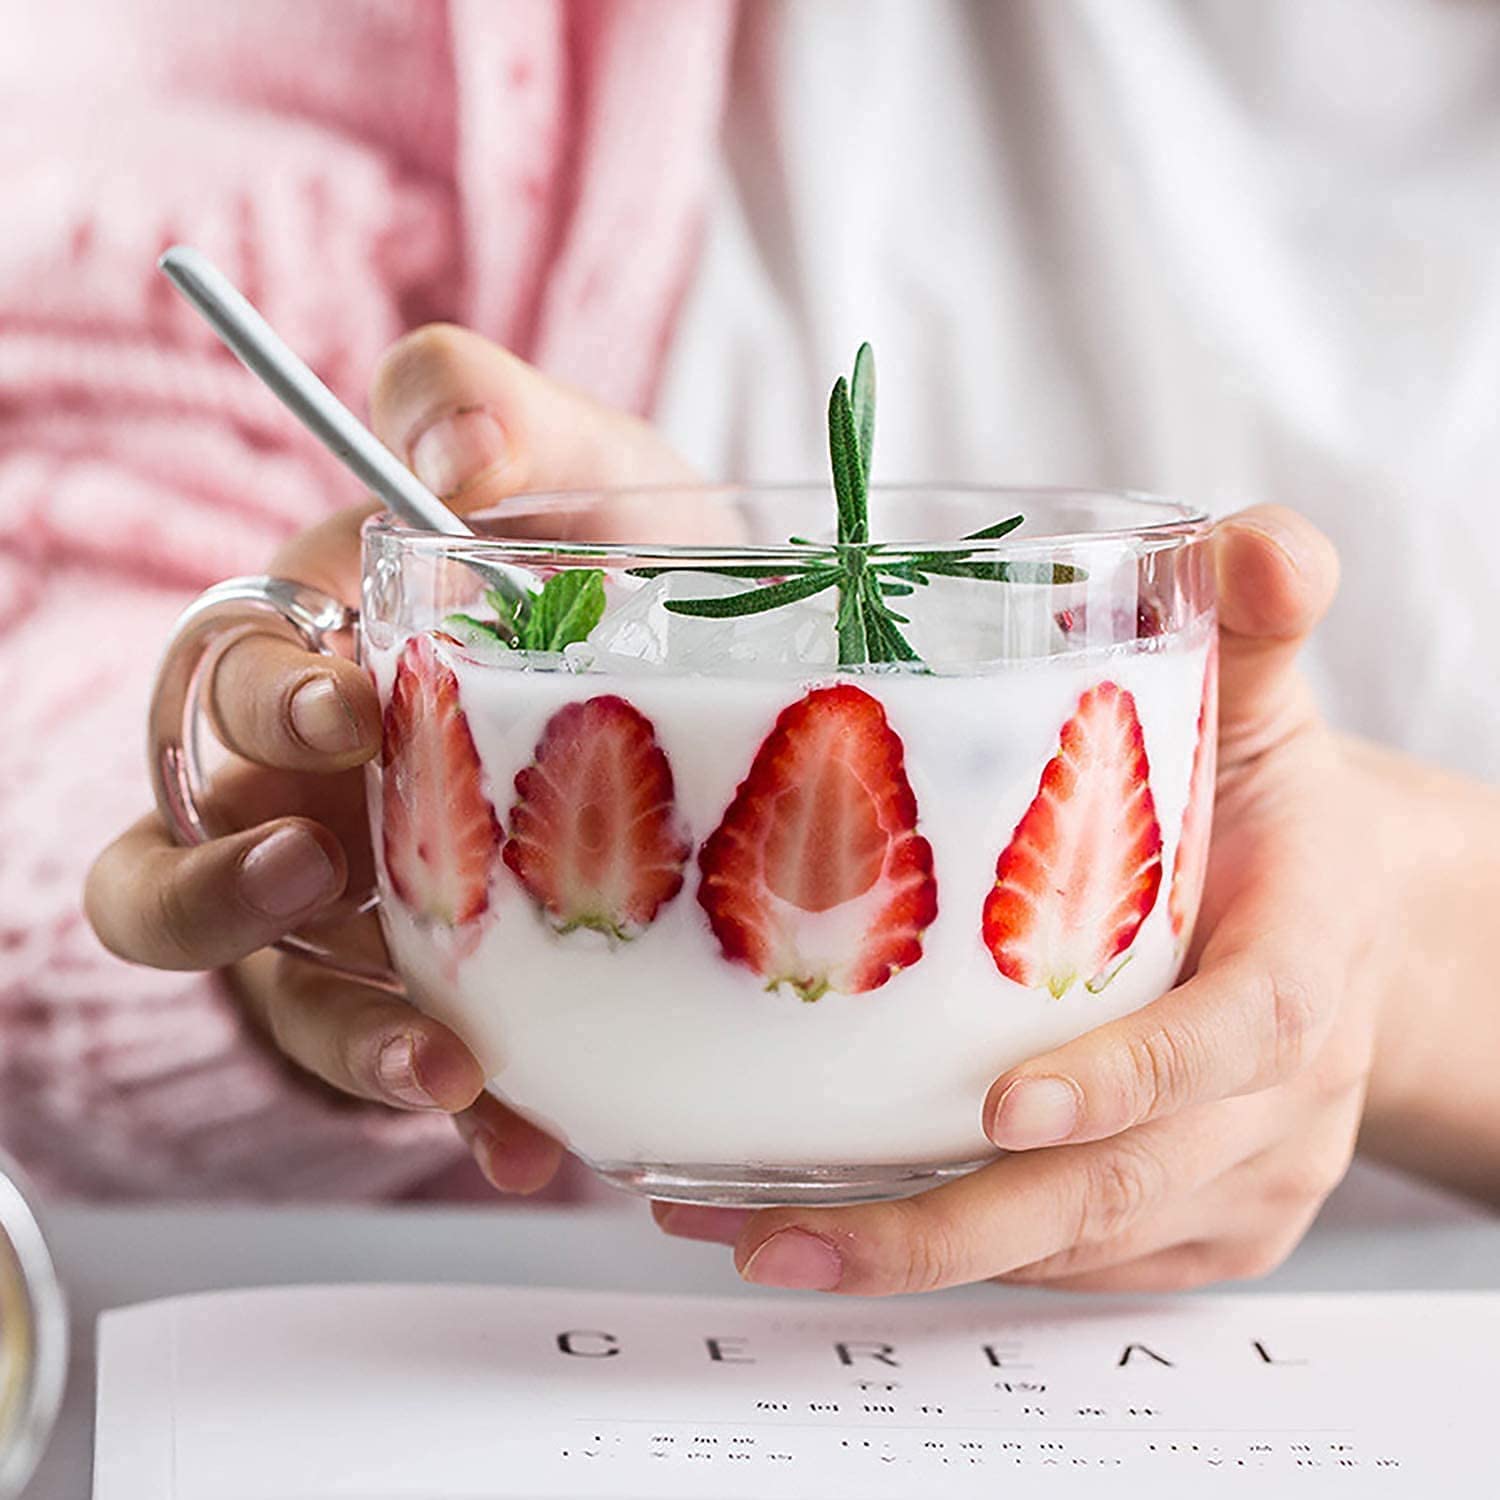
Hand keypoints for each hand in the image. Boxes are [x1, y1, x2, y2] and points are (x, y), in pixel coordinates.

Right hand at [87, 327, 692, 1191]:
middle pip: (181, 864)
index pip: (223, 687)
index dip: (260, 708)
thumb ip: (490, 409)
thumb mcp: (582, 460)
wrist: (723, 675)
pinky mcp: (442, 995)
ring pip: (283, 995)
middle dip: (226, 888)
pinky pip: (418, 1067)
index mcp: (316, 660)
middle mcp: (311, 797)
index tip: (347, 714)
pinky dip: (469, 1110)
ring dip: (343, 1039)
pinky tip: (531, 1139)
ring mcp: (369, 910)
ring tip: (437, 1072)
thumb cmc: (623, 556)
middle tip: (313, 880)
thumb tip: (449, 454)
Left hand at [656, 506, 1370, 1292]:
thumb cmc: (1281, 816)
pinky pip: (1072, 1266)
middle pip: (1121, 1191)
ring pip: (1076, 1247)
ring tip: (747, 1231)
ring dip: (912, 1253)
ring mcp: (1235, 1183)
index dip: (1125, 1081)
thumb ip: (1261, 619)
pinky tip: (812, 1225)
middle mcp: (1274, 1103)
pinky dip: (947, 1256)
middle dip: (953, 1226)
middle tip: (783, 1227)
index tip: (1003, 1105)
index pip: (1230, 1037)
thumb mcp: (1269, 708)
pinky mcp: (1192, 1228)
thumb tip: (1256, 542)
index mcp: (1300, 966)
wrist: (1351, 933)